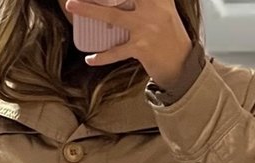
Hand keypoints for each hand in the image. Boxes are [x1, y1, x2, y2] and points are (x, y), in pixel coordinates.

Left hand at [64, 0, 192, 88]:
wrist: (182, 64)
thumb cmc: (170, 36)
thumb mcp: (165, 10)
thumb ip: (152, 0)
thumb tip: (123, 0)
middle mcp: (153, 8)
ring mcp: (146, 28)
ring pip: (111, 15)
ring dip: (89, 10)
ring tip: (72, 6)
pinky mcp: (141, 48)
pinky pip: (116, 51)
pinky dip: (101, 56)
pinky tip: (90, 58)